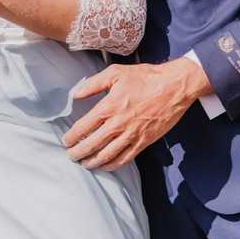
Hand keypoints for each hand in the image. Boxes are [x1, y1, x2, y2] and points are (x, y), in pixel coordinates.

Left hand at [62, 58, 211, 170]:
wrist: (174, 87)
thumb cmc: (145, 77)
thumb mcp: (115, 72)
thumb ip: (93, 84)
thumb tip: (76, 94)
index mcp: (110, 106)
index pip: (84, 126)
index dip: (72, 136)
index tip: (65, 141)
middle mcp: (119, 124)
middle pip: (93, 144)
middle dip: (78, 152)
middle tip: (70, 156)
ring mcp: (132, 135)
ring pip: (107, 155)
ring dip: (93, 162)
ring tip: (84, 164)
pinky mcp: (144, 142)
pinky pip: (125, 158)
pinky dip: (113, 165)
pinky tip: (105, 166)